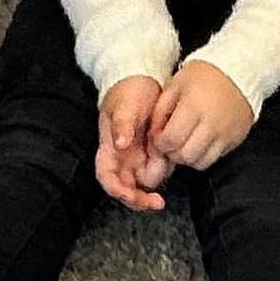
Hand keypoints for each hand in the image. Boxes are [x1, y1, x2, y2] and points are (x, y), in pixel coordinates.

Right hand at [94, 76, 172, 210]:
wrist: (144, 78)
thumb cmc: (128, 90)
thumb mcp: (124, 104)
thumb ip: (122, 124)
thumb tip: (121, 143)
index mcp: (109, 149)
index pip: (107, 178)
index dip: (117, 191)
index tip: (131, 195)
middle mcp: (122, 158)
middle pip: (127, 189)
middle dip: (140, 199)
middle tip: (157, 202)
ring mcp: (138, 157)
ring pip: (144, 184)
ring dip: (156, 183)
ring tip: (167, 161)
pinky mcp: (154, 153)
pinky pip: (159, 171)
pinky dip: (165, 171)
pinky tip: (172, 159)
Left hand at [147, 59, 255, 171]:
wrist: (237, 73)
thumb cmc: (203, 76)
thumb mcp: (176, 84)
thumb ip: (161, 109)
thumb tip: (153, 134)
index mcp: (193, 107)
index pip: (171, 139)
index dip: (160, 143)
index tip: (160, 136)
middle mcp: (211, 124)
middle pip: (185, 155)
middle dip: (173, 152)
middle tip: (171, 142)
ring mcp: (225, 134)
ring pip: (200, 162)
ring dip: (188, 157)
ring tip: (185, 143)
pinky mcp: (234, 140)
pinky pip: (215, 158)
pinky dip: (203, 156)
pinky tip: (199, 143)